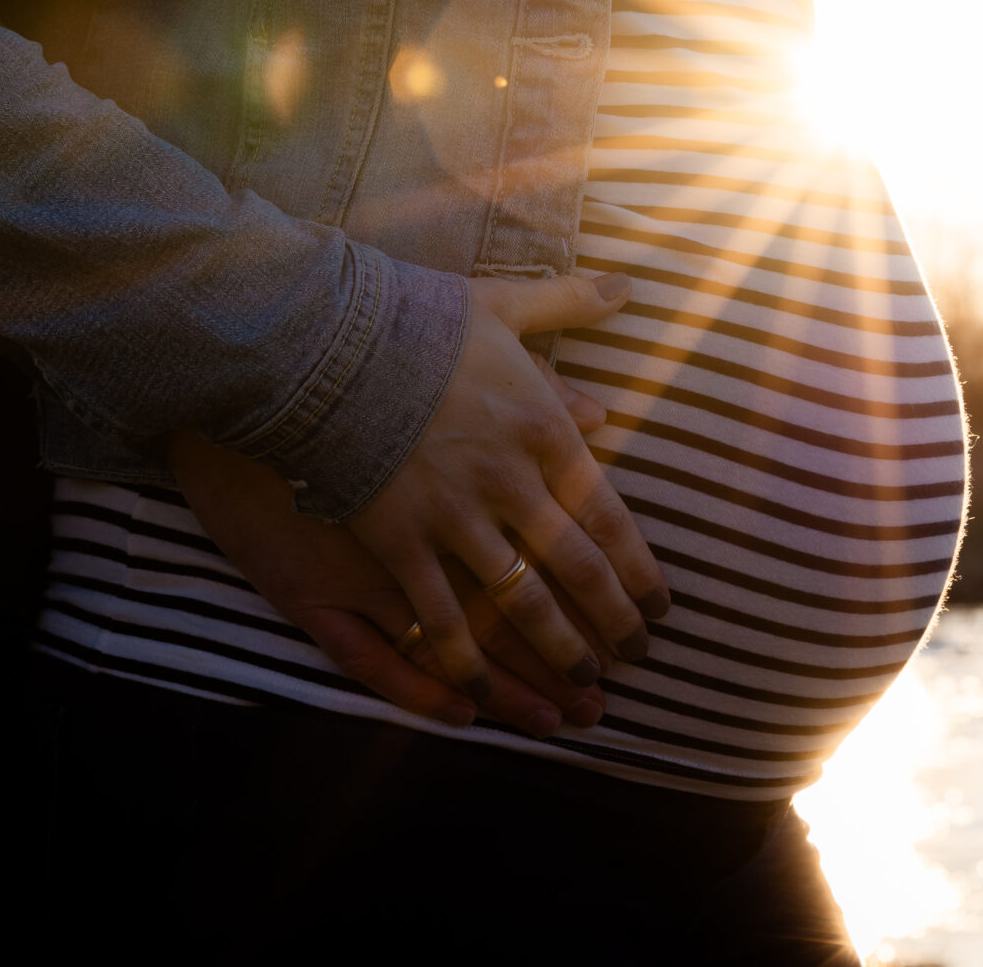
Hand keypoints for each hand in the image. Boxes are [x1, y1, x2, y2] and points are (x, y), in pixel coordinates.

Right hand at [347, 271, 669, 700]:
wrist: (324, 340)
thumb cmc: (412, 319)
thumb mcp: (498, 304)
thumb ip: (566, 301)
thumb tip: (628, 287)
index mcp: (541, 426)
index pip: (607, 514)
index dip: (637, 570)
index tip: (659, 608)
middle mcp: (509, 480)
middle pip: (575, 567)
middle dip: (611, 620)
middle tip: (634, 658)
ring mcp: (453, 517)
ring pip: (520, 602)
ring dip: (555, 651)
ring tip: (581, 690)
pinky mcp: (397, 543)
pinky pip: (440, 618)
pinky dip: (466, 662)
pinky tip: (486, 695)